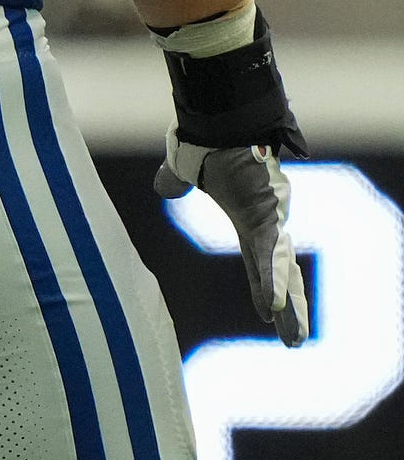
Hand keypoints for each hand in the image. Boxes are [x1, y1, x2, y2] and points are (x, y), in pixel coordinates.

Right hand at [156, 139, 308, 345]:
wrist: (221, 118)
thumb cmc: (207, 138)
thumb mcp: (184, 168)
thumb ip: (175, 182)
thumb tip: (163, 189)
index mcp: (249, 218)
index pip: (258, 261)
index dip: (264, 286)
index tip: (271, 313)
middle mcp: (265, 224)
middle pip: (278, 274)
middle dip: (290, 307)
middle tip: (296, 341)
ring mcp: (268, 221)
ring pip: (279, 273)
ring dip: (288, 307)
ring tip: (294, 338)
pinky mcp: (263, 218)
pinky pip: (266, 258)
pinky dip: (270, 283)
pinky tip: (274, 309)